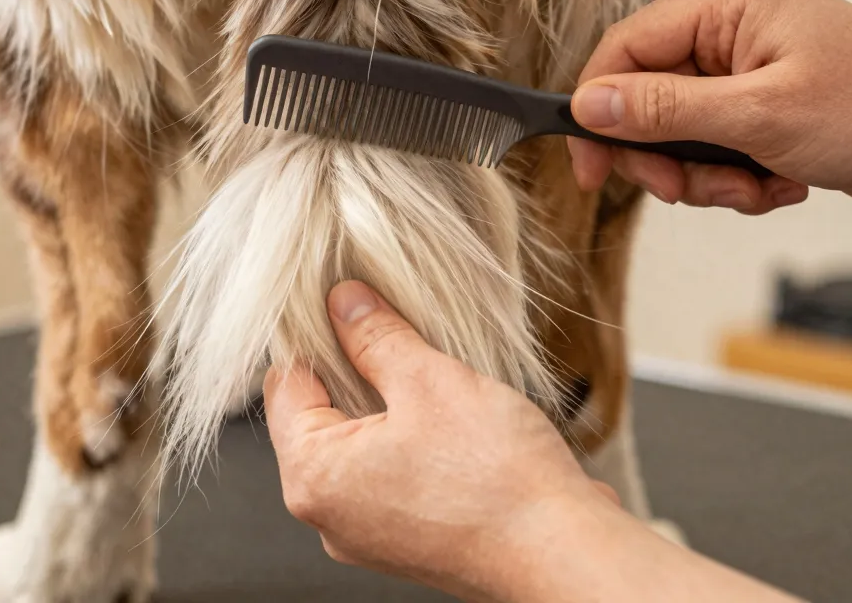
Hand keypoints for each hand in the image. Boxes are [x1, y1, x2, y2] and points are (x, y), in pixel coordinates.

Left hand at [266, 281, 801, 602]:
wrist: (566, 554)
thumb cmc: (498, 480)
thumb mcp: (428, 380)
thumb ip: (374, 337)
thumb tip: (343, 303)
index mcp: (315, 477)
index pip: (285, 385)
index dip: (312, 333)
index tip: (338, 298)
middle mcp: (331, 515)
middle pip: (320, 415)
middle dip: (353, 365)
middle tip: (390, 323)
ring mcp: (369, 534)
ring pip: (359, 443)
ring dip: (387, 400)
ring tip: (427, 367)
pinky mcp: (410, 540)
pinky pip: (391, 473)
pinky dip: (410, 437)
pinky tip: (448, 413)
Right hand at [568, 0, 851, 213]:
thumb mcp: (758, 116)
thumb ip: (663, 110)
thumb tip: (588, 105)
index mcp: (728, 1)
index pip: (626, 47)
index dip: (598, 108)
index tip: (591, 168)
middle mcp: (731, 24)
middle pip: (647, 94)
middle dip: (665, 154)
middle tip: (684, 189)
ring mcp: (748, 62)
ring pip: (678, 129)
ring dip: (707, 174)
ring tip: (755, 187)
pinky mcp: (762, 98)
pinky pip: (713, 142)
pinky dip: (736, 174)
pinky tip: (778, 181)